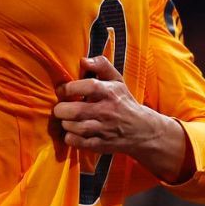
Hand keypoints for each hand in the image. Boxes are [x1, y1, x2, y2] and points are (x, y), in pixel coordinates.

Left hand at [53, 56, 188, 181]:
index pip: (88, 87)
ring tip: (68, 119)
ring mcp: (104, 130)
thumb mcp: (117, 80)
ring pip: (74, 127)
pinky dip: (70, 137)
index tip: (62, 90)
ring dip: (65, 123)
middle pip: (76, 111)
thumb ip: (101, 65)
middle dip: (61, 108)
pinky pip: (77, 142)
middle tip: (61, 107)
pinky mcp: (101, 145)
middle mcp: (107, 111)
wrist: (143, 130)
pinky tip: (73, 131)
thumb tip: (83, 60)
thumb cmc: (123, 101)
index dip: (69, 88)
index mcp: (110, 93)